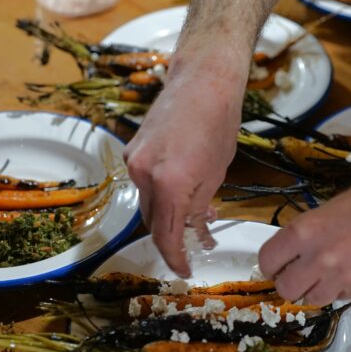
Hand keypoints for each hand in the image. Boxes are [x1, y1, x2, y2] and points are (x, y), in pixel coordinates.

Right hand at [123, 47, 247, 276]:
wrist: (202, 81)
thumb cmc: (218, 123)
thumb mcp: (216, 173)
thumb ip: (200, 205)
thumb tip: (196, 230)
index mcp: (170, 183)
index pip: (166, 235)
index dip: (175, 257)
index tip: (185, 269)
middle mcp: (144, 174)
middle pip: (153, 222)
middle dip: (172, 235)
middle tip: (195, 240)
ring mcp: (134, 160)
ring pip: (147, 202)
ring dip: (166, 212)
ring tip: (195, 209)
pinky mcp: (132, 149)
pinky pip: (143, 181)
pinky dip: (159, 190)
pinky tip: (180, 186)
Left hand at [258, 164, 350, 303]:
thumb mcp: (332, 205)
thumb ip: (311, 231)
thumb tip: (297, 249)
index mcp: (306, 231)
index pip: (268, 260)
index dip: (271, 263)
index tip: (278, 262)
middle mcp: (320, 259)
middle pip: (286, 289)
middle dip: (290, 281)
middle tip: (300, 271)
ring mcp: (345, 278)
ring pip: (313, 300)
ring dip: (315, 289)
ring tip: (328, 273)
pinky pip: (341, 298)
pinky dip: (341, 289)